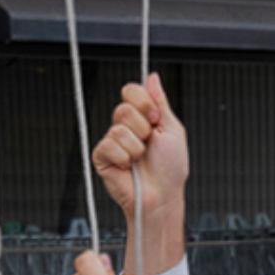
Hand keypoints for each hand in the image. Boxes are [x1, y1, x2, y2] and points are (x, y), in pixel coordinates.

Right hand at [89, 75, 189, 274]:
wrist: (162, 196)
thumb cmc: (170, 169)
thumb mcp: (172, 129)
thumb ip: (160, 102)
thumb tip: (153, 77)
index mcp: (142, 118)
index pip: (130, 91)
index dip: (143, 102)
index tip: (156, 118)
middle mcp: (125, 127)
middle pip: (122, 108)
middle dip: (142, 127)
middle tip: (149, 143)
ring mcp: (113, 142)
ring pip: (118, 129)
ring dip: (136, 147)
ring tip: (140, 159)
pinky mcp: (102, 157)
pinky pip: (109, 145)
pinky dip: (124, 157)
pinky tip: (128, 166)